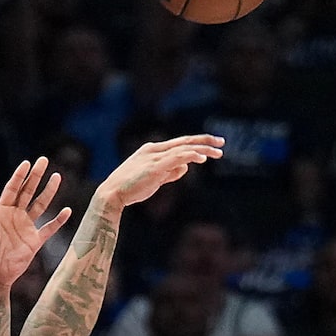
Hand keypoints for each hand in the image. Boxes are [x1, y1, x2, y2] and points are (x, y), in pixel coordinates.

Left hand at [0, 156, 71, 289]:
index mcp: (1, 211)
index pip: (12, 189)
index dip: (19, 176)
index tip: (26, 163)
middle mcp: (15, 216)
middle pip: (28, 191)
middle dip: (36, 176)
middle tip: (44, 160)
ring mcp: (26, 228)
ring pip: (40, 205)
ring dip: (48, 191)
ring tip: (57, 177)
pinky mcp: (34, 242)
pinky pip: (49, 228)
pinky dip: (58, 220)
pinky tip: (67, 211)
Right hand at [94, 134, 224, 214]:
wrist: (113, 194)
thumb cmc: (131, 188)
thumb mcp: (154, 178)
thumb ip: (170, 172)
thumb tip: (186, 167)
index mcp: (153, 150)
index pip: (179, 143)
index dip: (197, 143)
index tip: (212, 146)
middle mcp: (154, 150)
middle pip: (184, 141)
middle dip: (205, 141)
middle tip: (222, 142)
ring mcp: (155, 157)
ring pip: (184, 148)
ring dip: (202, 150)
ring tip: (218, 153)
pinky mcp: (155, 166)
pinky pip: (177, 157)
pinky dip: (191, 155)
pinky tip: (202, 158)